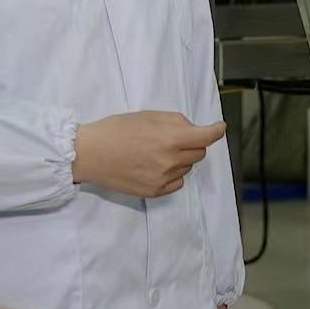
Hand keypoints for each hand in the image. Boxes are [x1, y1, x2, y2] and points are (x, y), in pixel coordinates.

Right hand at [72, 110, 226, 197]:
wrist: (90, 154)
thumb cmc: (115, 130)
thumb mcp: (147, 116)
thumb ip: (174, 122)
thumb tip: (191, 129)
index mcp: (170, 138)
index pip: (205, 137)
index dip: (216, 131)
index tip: (219, 128)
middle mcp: (171, 161)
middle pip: (198, 153)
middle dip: (192, 143)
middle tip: (173, 138)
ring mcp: (163, 179)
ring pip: (187, 168)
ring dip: (180, 159)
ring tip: (155, 152)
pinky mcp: (155, 192)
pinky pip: (177, 183)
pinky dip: (172, 175)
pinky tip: (154, 166)